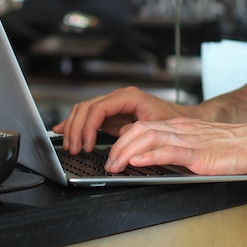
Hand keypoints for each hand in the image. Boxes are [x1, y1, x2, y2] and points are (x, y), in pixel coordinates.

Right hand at [52, 86, 191, 154]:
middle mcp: (119, 97)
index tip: (86, 145)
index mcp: (129, 97)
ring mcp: (113, 104)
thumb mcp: (156, 129)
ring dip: (74, 128)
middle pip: (86, 108)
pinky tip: (62, 131)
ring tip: (71, 147)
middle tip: (74, 149)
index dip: (88, 127)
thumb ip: (135, 134)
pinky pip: (88, 116)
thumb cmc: (173, 122)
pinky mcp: (111, 114)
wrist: (183, 119)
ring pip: (84, 110)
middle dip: (76, 129)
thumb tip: (118, 145)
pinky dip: (75, 124)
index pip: (99, 107)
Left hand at [105, 117, 246, 174]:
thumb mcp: (202, 146)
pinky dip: (150, 155)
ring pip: (150, 137)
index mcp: (182, 128)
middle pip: (140, 130)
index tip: (112, 153)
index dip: (123, 138)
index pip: (144, 127)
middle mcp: (183, 130)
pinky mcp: (200, 154)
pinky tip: (138, 162)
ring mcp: (190, 140)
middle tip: (107, 164)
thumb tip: (159, 160)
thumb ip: (181, 150)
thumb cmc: (236, 149)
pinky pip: (170, 151)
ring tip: (115, 166)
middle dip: (118, 147)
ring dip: (127, 152)